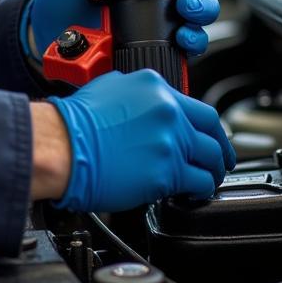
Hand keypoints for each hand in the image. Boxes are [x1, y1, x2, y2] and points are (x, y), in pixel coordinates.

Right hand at [46, 69, 235, 210]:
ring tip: (207, 182)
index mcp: (155, 87)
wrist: (60, 146)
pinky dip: (200, 190)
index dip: (209, 127)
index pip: (198, 108)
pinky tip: (192, 194)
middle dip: (221, 150)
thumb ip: (136, 94)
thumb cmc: (74, 122)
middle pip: (212, 133)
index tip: (210, 137)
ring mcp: (170, 142)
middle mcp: (168, 111)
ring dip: (212, 173)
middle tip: (220, 162)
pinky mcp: (166, 173)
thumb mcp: (108, 87)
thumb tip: (144, 105)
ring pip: (210, 160)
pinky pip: (198, 183)